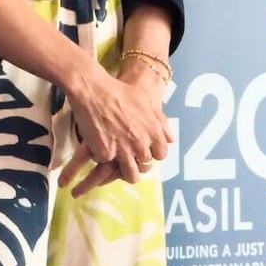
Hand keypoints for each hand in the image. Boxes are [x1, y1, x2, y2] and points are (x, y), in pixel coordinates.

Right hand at [58, 57, 172, 189]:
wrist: (96, 91)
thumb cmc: (122, 92)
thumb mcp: (148, 102)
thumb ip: (161, 122)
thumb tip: (170, 139)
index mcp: (154, 132)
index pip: (161, 154)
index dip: (153, 153)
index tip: (146, 151)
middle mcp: (142, 144)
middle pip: (146, 166)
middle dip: (139, 163)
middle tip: (131, 158)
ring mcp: (124, 151)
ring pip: (130, 175)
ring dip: (125, 172)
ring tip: (119, 168)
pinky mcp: (105, 154)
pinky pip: (107, 164)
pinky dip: (104, 159)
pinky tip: (100, 151)